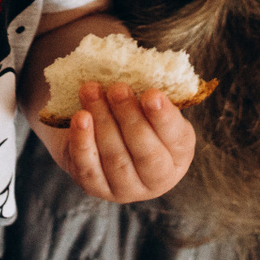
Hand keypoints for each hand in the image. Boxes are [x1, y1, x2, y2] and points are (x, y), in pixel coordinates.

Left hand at [55, 81, 195, 202]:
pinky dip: (82, 142)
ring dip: (102, 122)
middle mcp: (157, 178)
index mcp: (179, 153)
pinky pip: (87, 168)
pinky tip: (80, 118)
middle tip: (117, 88)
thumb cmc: (132, 111)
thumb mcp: (148, 104)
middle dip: (129, 118)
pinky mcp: (96, 187)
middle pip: (146, 153)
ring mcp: (126, 188)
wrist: (101, 131)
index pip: (176, 137)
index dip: (163, 118)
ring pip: (115, 159)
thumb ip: (150, 94)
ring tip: (91, 91)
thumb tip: (141, 71)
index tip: (151, 95)